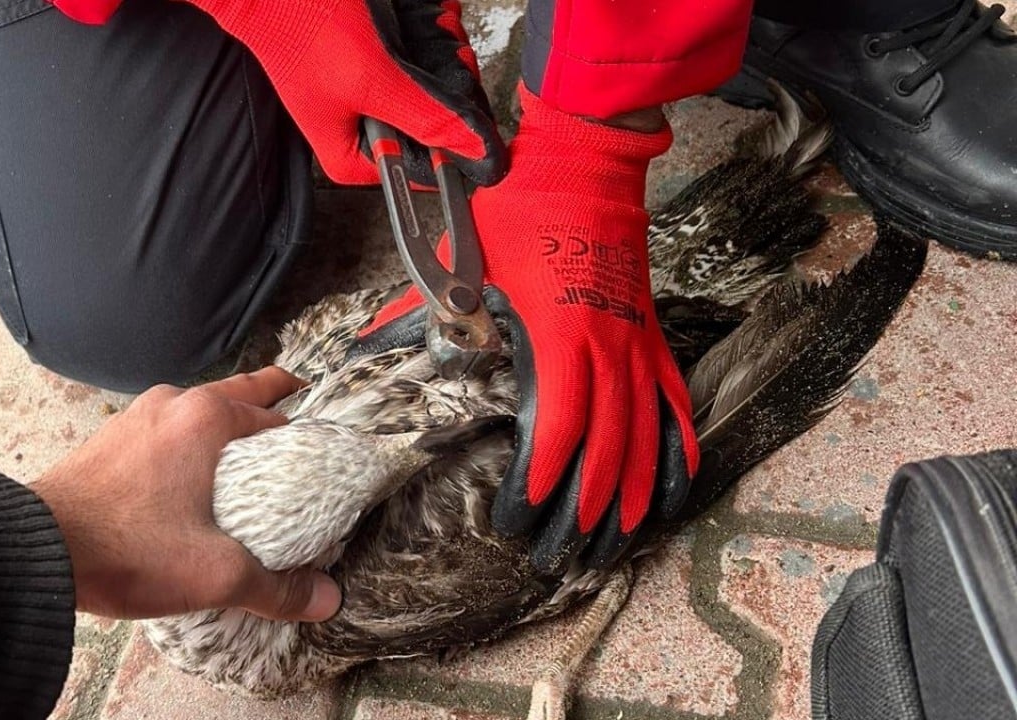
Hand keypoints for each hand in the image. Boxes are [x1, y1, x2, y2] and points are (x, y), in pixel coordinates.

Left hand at [31, 367, 341, 620]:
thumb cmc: (122, 548)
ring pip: (201, 412)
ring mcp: (138, 418)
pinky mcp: (113, 440)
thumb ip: (277, 586)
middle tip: (298, 433)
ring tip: (249, 462)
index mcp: (206, 417)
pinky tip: (194, 482)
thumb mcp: (214, 572)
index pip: (278, 415)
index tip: (322, 453)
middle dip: (273, 408)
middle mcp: (173, 404)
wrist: (34, 551)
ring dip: (228, 428)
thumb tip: (325, 598)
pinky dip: (191, 445)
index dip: (306, 436)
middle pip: (241, 394)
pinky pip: (168, 431)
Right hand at [50, 0, 505, 185]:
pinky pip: (426, 49)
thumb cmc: (300, 27)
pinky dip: (430, 27)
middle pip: (440, 123)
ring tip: (411, 28)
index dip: (456, 141)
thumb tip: (479, 154)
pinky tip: (417, 16)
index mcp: (357, 158)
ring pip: (440, 82)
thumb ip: (427, 118)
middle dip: (445, 80)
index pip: (431, 170)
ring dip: (439, 46)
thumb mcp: (373, 80)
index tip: (465, 107)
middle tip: (425, 51)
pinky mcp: (380, 60)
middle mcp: (368, 130)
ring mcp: (375, 92)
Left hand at [357, 86, 699, 572]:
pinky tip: (668, 489)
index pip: (559, 425)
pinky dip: (673, 450)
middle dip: (582, 507)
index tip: (523, 513)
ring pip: (644, 437)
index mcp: (559, 335)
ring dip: (628, 496)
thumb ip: (420, 312)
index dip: (543, 476)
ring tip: (612, 544)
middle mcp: (607, 347)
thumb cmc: (520, 209)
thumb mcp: (464, 259)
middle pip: (606, 447)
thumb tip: (363, 347)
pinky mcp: (652, 334)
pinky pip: (672, 404)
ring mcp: (637, 343)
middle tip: (558, 552)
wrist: (585, 162)